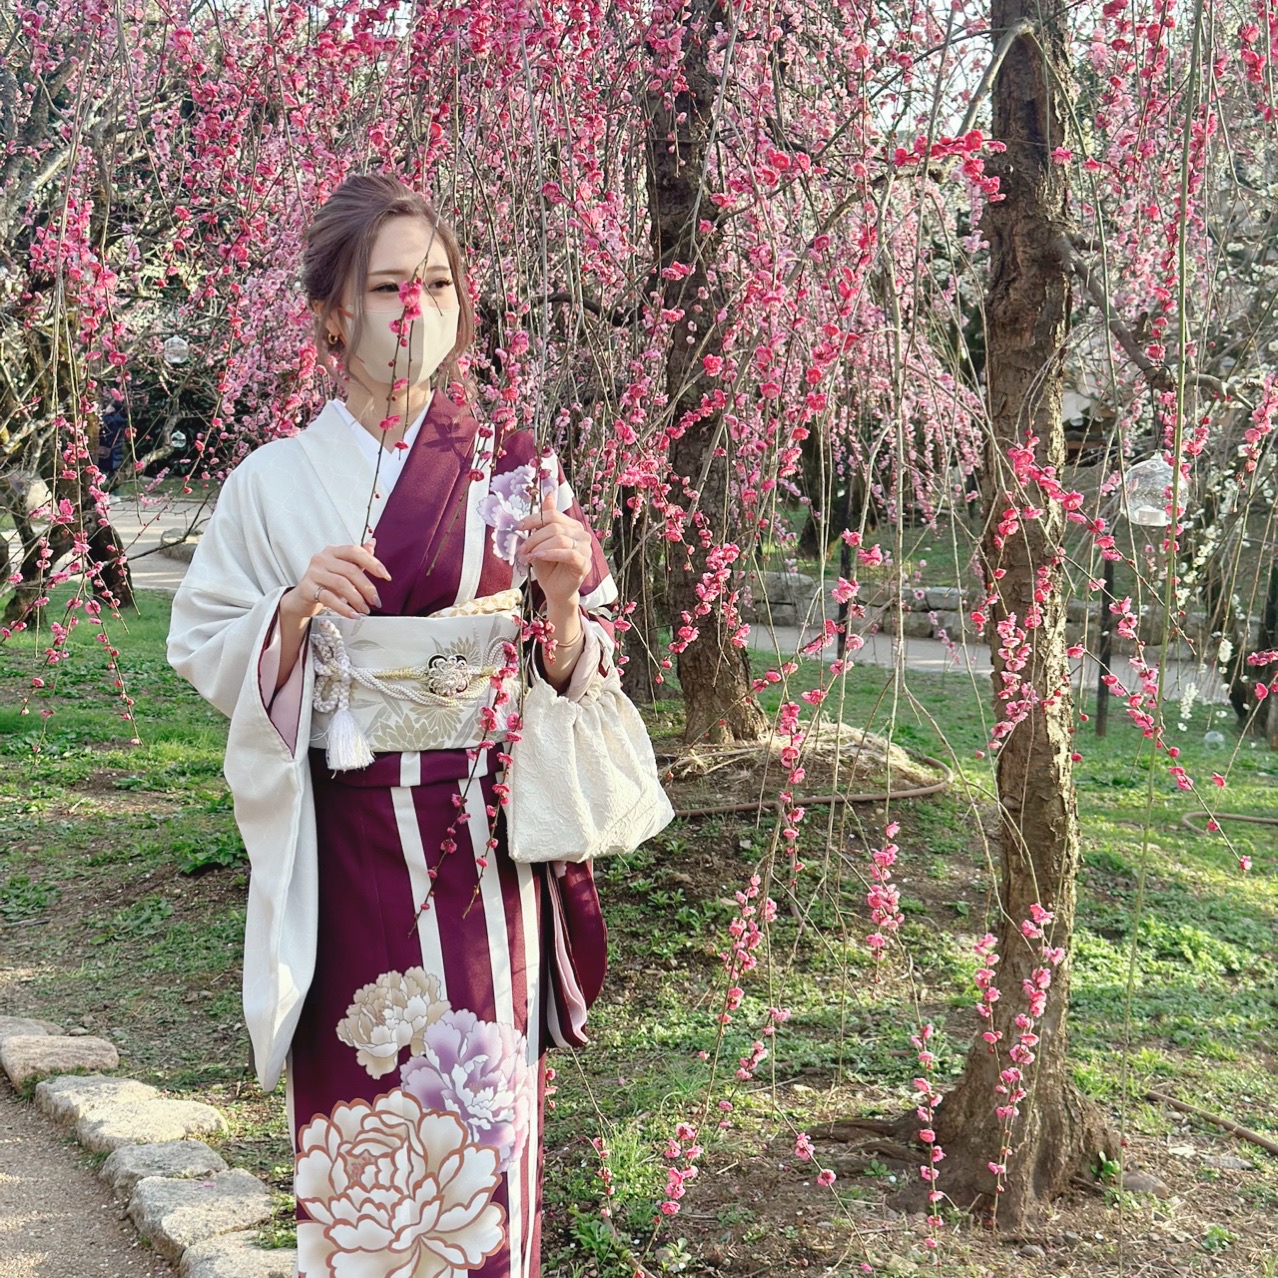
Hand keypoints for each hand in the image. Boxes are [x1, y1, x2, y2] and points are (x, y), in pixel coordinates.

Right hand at [282, 541, 391, 621]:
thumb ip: (358, 558)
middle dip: (367, 587)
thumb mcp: (343, 569)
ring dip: (357, 599)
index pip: (355, 551)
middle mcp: (322, 558)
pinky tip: (353, 615)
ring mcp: (313, 573)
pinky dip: (344, 608)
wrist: (302, 597)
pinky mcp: (307, 588)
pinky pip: (329, 598)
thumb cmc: (325, 582)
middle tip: (376, 601)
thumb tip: (372, 543)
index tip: (386, 576)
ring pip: (341, 584)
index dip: (373, 563)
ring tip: (365, 610)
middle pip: (350, 570)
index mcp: (333, 551)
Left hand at [516, 492, 591, 609]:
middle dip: (534, 537)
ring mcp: (586, 549)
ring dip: (539, 546)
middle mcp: (582, 535)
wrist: (554, 590)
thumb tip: (549, 493)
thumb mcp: (541, 541)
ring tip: (527, 555)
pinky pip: (569, 554)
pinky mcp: (584, 564)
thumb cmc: (548, 566)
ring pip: (560, 539)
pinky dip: (550, 554)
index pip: (553, 515)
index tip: (519, 527)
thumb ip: (544, 520)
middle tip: (521, 548)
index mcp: (572, 526)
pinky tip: (538, 557)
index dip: (534, 518)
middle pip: (555, 527)